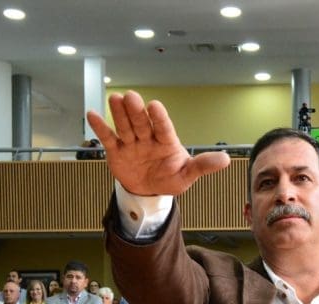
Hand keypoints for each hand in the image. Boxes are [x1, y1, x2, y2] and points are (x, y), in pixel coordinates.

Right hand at [86, 91, 229, 196]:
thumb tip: (226, 160)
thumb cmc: (169, 179)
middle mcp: (148, 138)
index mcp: (166, 142)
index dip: (159, 118)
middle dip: (136, 111)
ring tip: (114, 99)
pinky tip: (92, 114)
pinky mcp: (116, 150)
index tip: (155, 106)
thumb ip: (203, 165)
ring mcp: (131, 142)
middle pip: (141, 123)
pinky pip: (107, 137)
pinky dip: (100, 127)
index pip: (163, 128)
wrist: (148, 191)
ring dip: (119, 114)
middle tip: (131, 97)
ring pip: (125, 126)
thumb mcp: (187, 175)